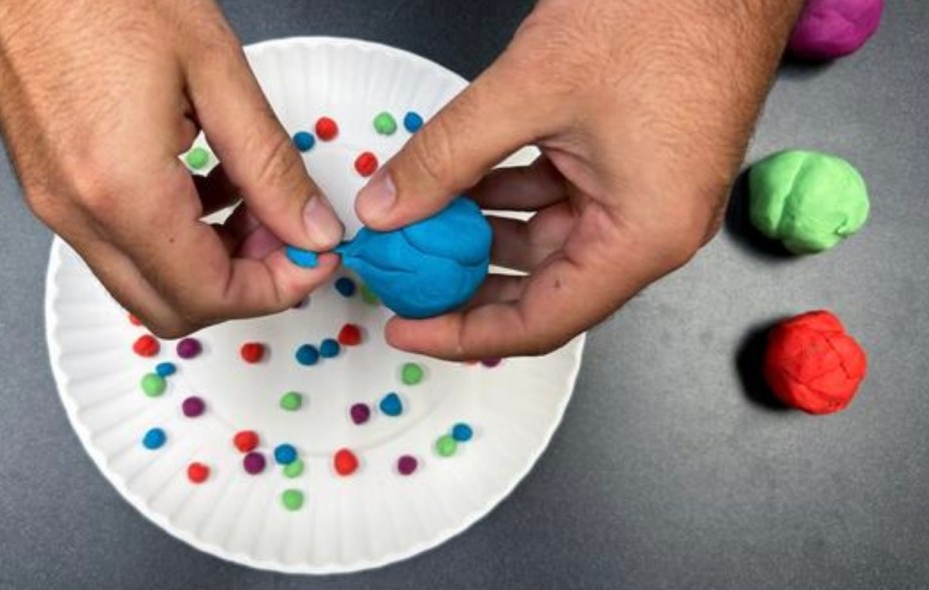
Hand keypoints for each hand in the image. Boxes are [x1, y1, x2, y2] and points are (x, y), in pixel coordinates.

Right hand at [0, 0, 343, 336]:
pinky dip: (176, 234)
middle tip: (289, 233)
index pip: (210, 294)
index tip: (315, 253)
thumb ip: (271, 163)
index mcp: (120, 188)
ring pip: (146, 280)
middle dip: (246, 285)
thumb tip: (310, 225)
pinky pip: (120, 243)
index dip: (278, 286)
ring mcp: (54, 201)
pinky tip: (209, 182)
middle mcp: (77, 210)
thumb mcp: (214, 69)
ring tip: (255, 201)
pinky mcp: (49, 184)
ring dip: (212, 260)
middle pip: (174, 307)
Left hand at [356, 0, 802, 358]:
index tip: (409, 328)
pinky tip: (464, 181)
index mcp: (645, 236)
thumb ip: (448, 155)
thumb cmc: (667, 13)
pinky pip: (560, 199)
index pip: (543, 321)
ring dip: (483, 235)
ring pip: (548, 241)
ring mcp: (645, 196)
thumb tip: (390, 207)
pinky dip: (509, 194)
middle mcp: (653, 230)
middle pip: (545, 288)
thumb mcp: (529, 88)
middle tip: (406, 280)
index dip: (466, 335)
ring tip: (420, 226)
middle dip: (468, 286)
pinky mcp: (633, 163)